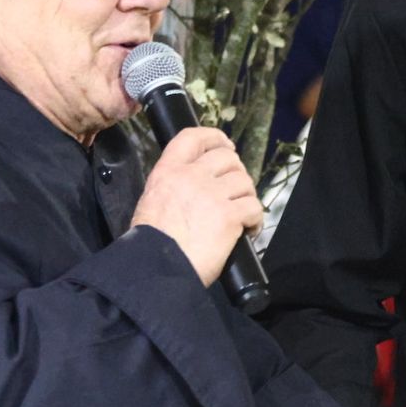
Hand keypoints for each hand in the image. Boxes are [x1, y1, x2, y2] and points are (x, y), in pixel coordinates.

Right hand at [131, 128, 262, 286]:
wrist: (156, 270)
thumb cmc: (150, 244)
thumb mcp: (152, 202)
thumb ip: (174, 187)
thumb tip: (196, 188)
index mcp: (168, 171)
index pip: (192, 137)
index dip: (214, 137)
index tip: (226, 146)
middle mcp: (191, 176)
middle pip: (227, 158)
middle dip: (236, 172)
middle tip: (235, 191)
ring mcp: (212, 195)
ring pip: (245, 182)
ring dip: (247, 197)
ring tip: (241, 214)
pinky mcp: (229, 216)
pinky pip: (254, 207)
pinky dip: (255, 220)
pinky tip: (248, 231)